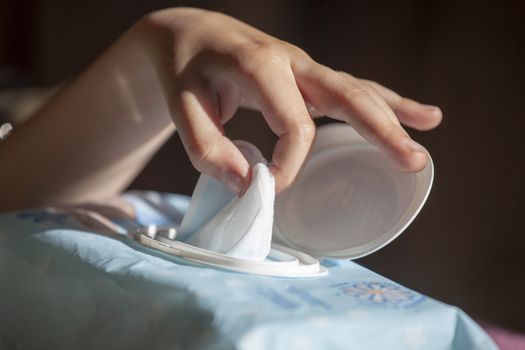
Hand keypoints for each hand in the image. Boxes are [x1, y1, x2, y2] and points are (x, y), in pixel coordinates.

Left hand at [142, 8, 439, 193]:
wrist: (191, 35)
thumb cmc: (186, 70)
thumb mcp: (182, 108)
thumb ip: (208, 149)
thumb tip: (248, 186)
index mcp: (261, 67)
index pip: (294, 125)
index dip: (288, 165)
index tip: (269, 188)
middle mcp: (292, 62)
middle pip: (347, 96)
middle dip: (381, 130)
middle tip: (411, 162)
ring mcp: (304, 68)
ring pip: (357, 88)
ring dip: (394, 112)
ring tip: (431, 126)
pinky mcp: (308, 76)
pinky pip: (352, 88)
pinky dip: (385, 101)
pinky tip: (417, 112)